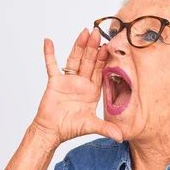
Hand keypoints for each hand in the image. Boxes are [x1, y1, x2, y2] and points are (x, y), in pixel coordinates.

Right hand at [31, 28, 122, 147]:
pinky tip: (48, 41)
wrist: (52, 131)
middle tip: (98, 33)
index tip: (109, 47)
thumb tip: (121, 137)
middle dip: (93, 47)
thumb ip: (106, 129)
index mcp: (92, 90)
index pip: (100, 71)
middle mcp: (82, 83)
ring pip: (74, 59)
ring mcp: (68, 80)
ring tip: (84, 32)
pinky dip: (49, 54)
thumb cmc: (70, 128)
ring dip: (78, 46)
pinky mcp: (55, 82)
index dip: (104, 59)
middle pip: (89, 61)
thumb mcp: (91, 126)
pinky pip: (51, 65)